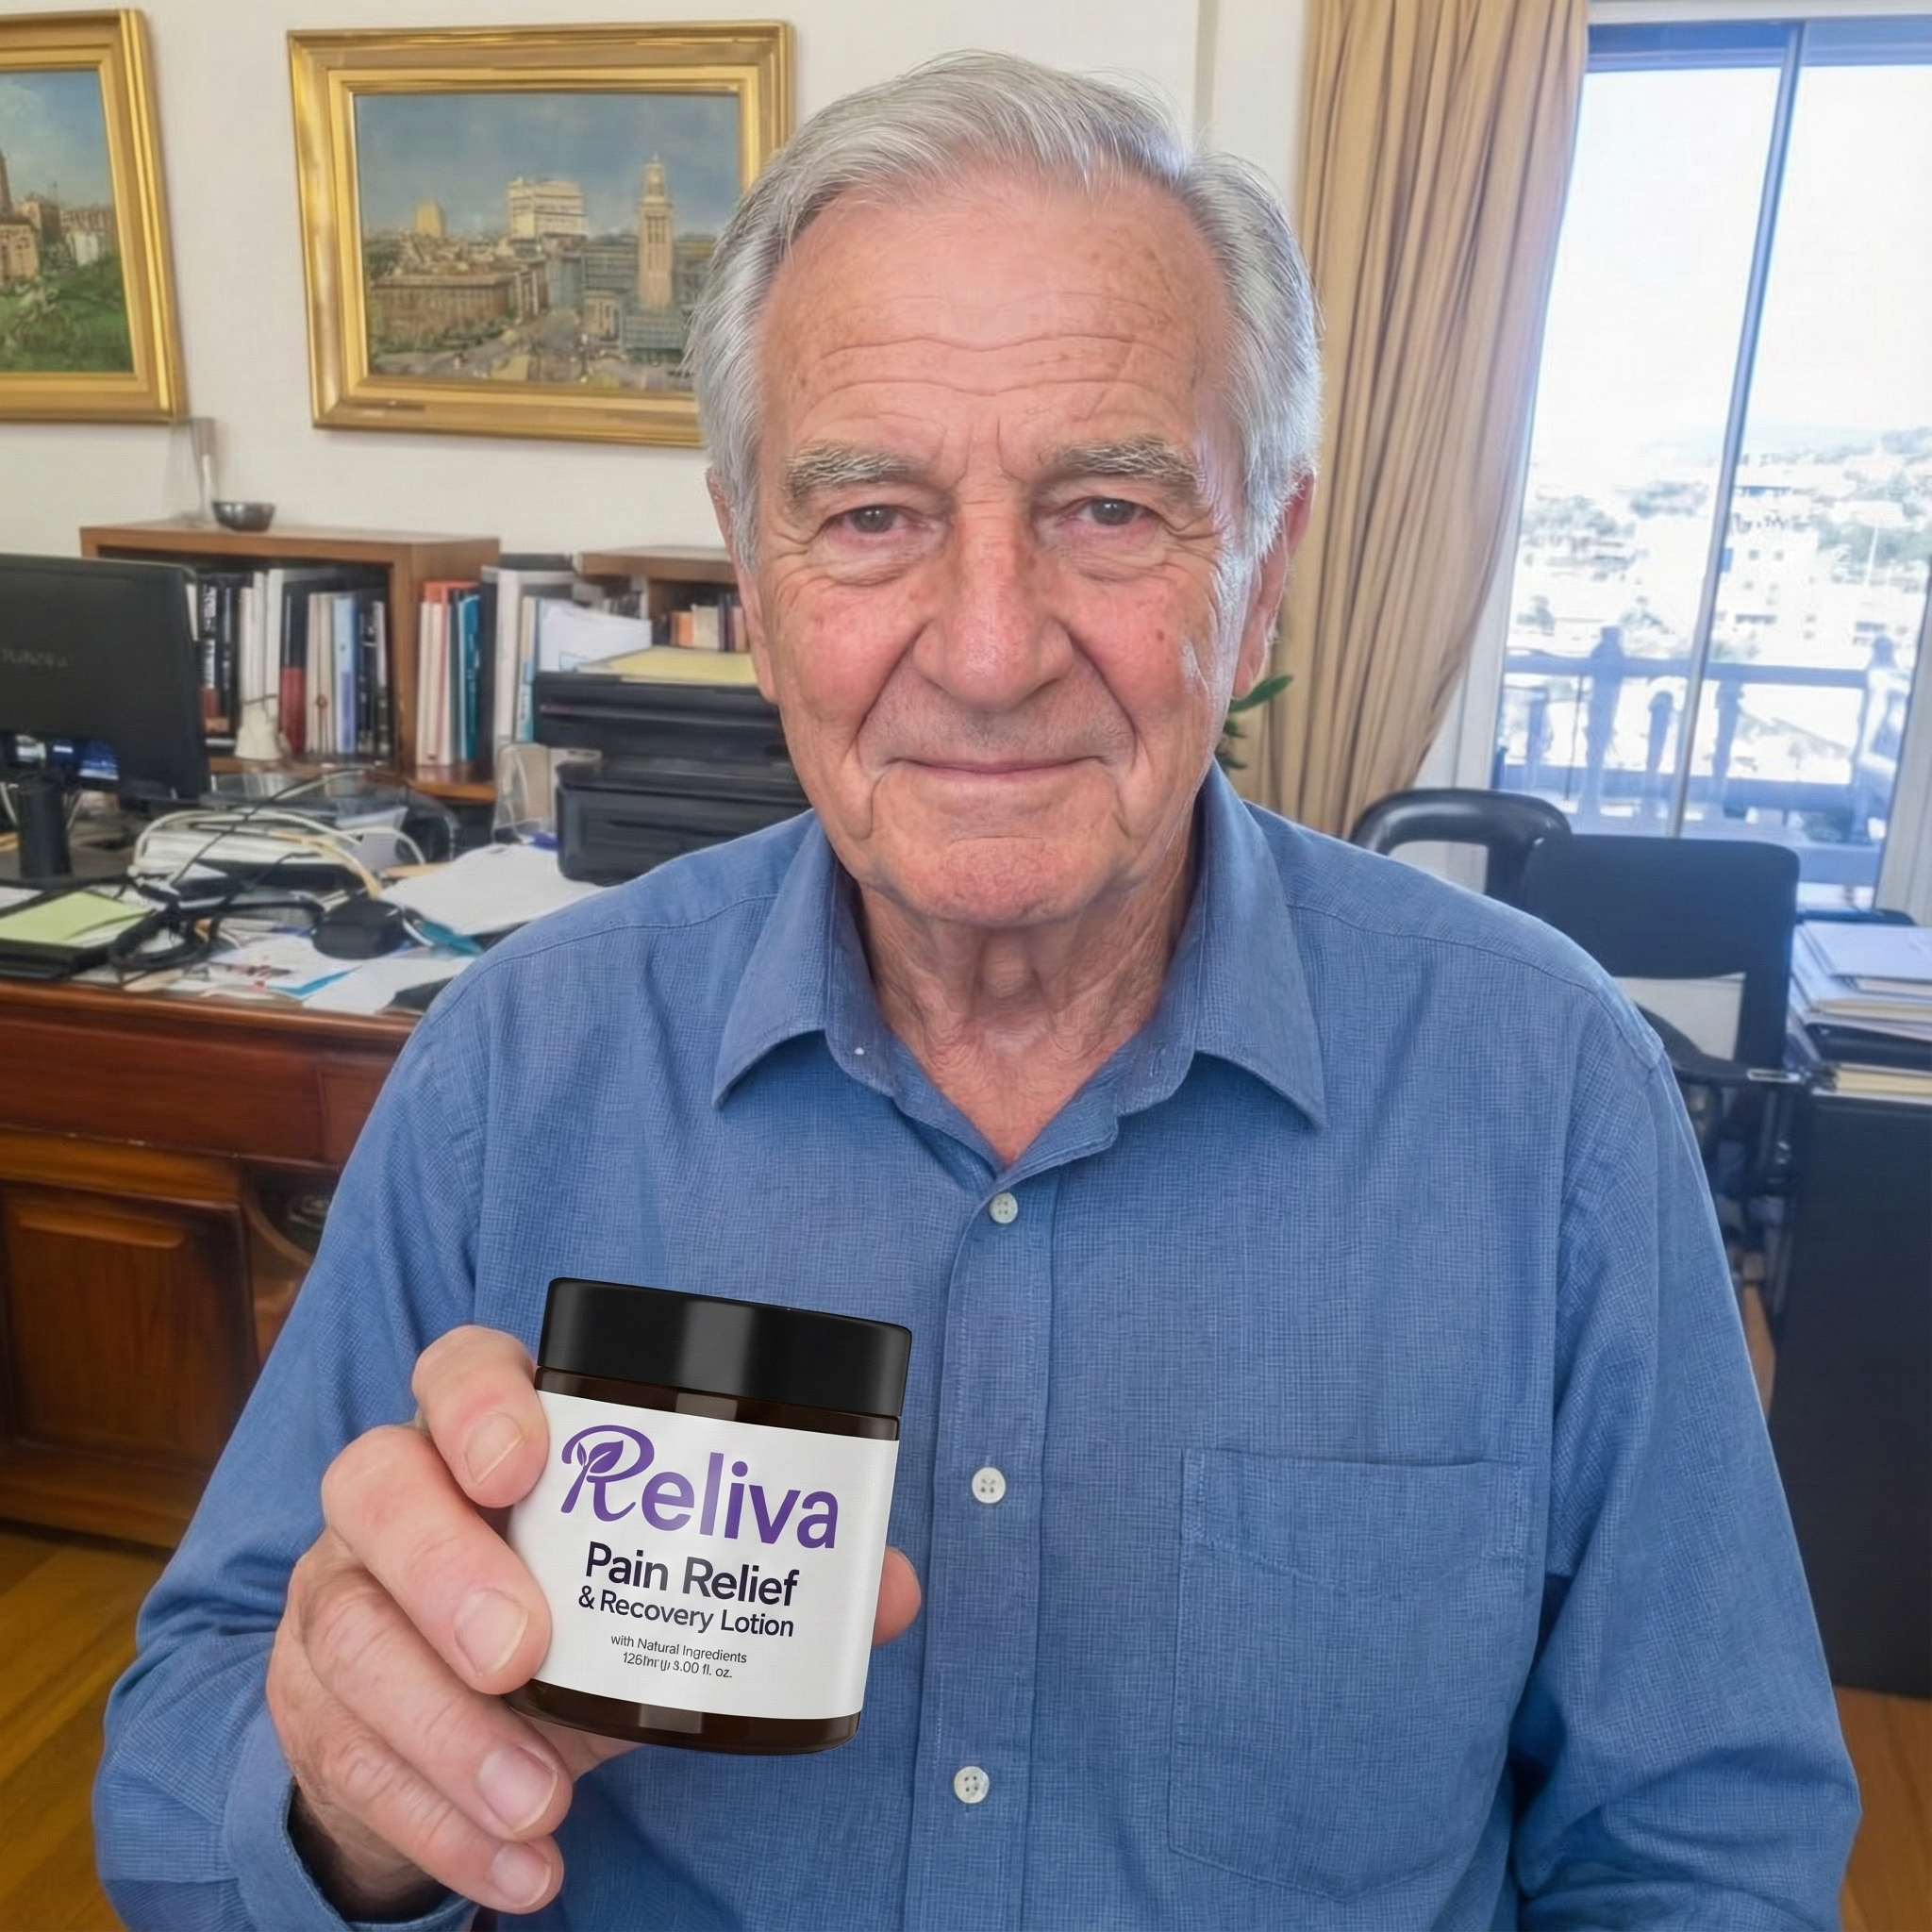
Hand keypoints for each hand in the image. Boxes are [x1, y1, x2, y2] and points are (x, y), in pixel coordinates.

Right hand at [267, 1325, 921, 1918]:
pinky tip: (520, 1866)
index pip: (456, 1370)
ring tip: (542, 1800)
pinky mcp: (312, 1705)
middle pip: (374, 1487)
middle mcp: (391, 1494)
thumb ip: (765, 1570)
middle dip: (446, 1570)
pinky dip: (436, 1824)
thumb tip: (890, 1592)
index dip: (479, 1404)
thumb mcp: (651, 1576)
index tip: (524, 1463)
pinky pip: (344, 1759)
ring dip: (446, 1733)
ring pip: (349, 1635)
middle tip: (525, 1653)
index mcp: (479, 1432)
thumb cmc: (568, 1599)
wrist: (450, 1701)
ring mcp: (337, 1595)